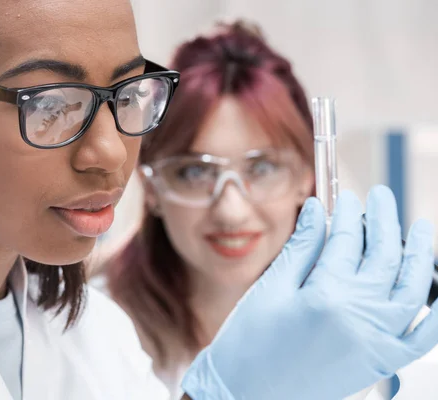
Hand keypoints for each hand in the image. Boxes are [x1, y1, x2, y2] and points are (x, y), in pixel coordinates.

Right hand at [181, 185, 437, 399]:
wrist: (249, 396)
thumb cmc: (250, 344)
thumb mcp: (270, 289)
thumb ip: (301, 247)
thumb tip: (318, 211)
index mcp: (327, 295)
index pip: (347, 239)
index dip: (348, 212)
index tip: (346, 198)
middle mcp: (360, 317)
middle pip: (384, 255)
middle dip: (385, 220)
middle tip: (381, 197)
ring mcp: (377, 342)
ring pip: (412, 288)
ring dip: (419, 253)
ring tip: (419, 228)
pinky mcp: (382, 363)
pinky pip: (424, 335)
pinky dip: (437, 310)